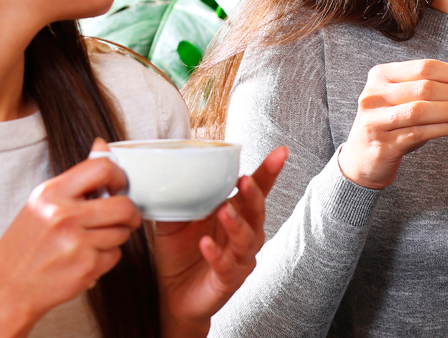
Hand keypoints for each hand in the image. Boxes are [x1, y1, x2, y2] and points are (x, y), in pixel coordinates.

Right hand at [0, 138, 138, 337]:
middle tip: (123, 218)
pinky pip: (116, 255)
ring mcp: (76, 243)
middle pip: (123, 205)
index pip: (102, 168)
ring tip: (94, 240)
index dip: (119, 177)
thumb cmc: (25, 245)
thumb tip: (102, 145)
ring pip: (123, 232)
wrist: (8, 289)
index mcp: (51, 194)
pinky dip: (107, 257)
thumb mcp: (41, 204)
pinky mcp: (86, 267)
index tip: (118, 187)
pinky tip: (87, 257)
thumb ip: (75, 179)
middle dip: (130, 213)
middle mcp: (63, 216)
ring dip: (116, 236)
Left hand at [154, 145, 287, 337]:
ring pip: (247, 239)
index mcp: (236, 214)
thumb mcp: (177, 220)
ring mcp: (240, 259)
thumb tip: (167, 168)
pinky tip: (205, 245)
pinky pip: (226, 266)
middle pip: (258, 212)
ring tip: (225, 210)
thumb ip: (181, 197)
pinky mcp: (228, 280)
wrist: (173, 296)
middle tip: (244, 179)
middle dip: (254, 195)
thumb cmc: (180, 254)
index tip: (280, 152)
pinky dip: (216, 255)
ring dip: (237, 224)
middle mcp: (245, 235)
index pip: (256, 190)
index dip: (268, 172)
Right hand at [338, 59, 447, 188]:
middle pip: (425, 86)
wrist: (363, 159)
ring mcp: (375, 119)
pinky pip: (419, 133)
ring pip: (421, 109)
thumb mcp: (414, 98)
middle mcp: (374, 94)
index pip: (425, 67)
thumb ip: (444, 80)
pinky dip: (444, 128)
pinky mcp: (383, 143)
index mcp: (381, 75)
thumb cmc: (392, 124)